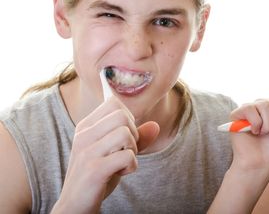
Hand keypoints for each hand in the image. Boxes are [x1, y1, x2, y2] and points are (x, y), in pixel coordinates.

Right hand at [52, 97, 158, 213]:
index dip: (128, 118)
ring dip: (132, 150)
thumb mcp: (116, 152)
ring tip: (122, 162)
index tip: (122, 137)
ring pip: (125, 133)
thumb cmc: (97, 176)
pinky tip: (121, 173)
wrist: (74, 206)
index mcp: (86, 127)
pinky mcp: (94, 170)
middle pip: (122, 116)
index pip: (114, 103)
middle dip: (133, 134)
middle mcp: (84, 135)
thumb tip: (156, 125)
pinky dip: (131, 166)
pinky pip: (127, 156)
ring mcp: (87, 152)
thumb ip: (136, 138)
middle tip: (125, 151)